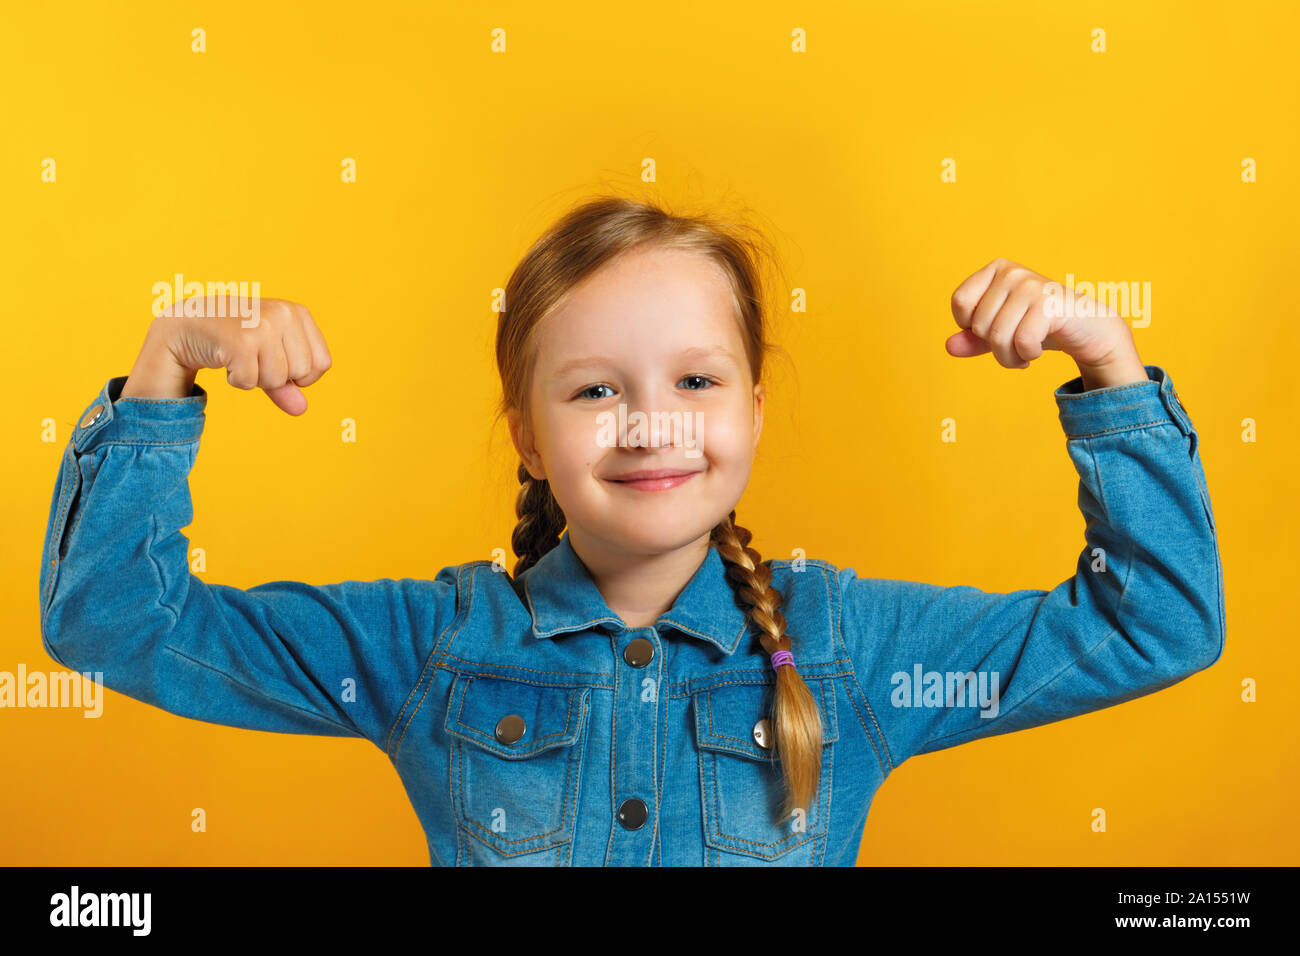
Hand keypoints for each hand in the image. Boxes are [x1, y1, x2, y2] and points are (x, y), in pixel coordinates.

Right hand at [122, 295, 331, 414]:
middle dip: (276, 376)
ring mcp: (262, 326)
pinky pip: (249, 382)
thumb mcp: (268, 356)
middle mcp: (283, 314)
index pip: (321, 364)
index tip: (277, 360)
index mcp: (297, 313)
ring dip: (255, 378)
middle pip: (300, 374)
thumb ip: (289, 384)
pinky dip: (237, 379)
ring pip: (276, 379)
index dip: (301, 375)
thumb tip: (301, 409)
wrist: (187, 322)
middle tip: (253, 356)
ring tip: (239, 355)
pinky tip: (226, 358)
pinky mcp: (239, 341)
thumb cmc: (235, 338)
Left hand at [945, 258, 1146, 387]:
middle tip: (1014, 347)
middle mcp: (1012, 272)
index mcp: (996, 270)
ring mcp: (1031, 286)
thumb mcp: (1002, 331)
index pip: (960, 303)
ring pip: (998, 337)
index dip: (970, 326)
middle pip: (979, 325)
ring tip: (1024, 354)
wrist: (1086, 327)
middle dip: (995, 348)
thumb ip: (973, 339)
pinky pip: (1022, 341)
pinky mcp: (1050, 304)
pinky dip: (1027, 355)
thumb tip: (949, 347)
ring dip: (1010, 358)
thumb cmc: (1039, 325)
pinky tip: (1037, 350)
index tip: (993, 328)